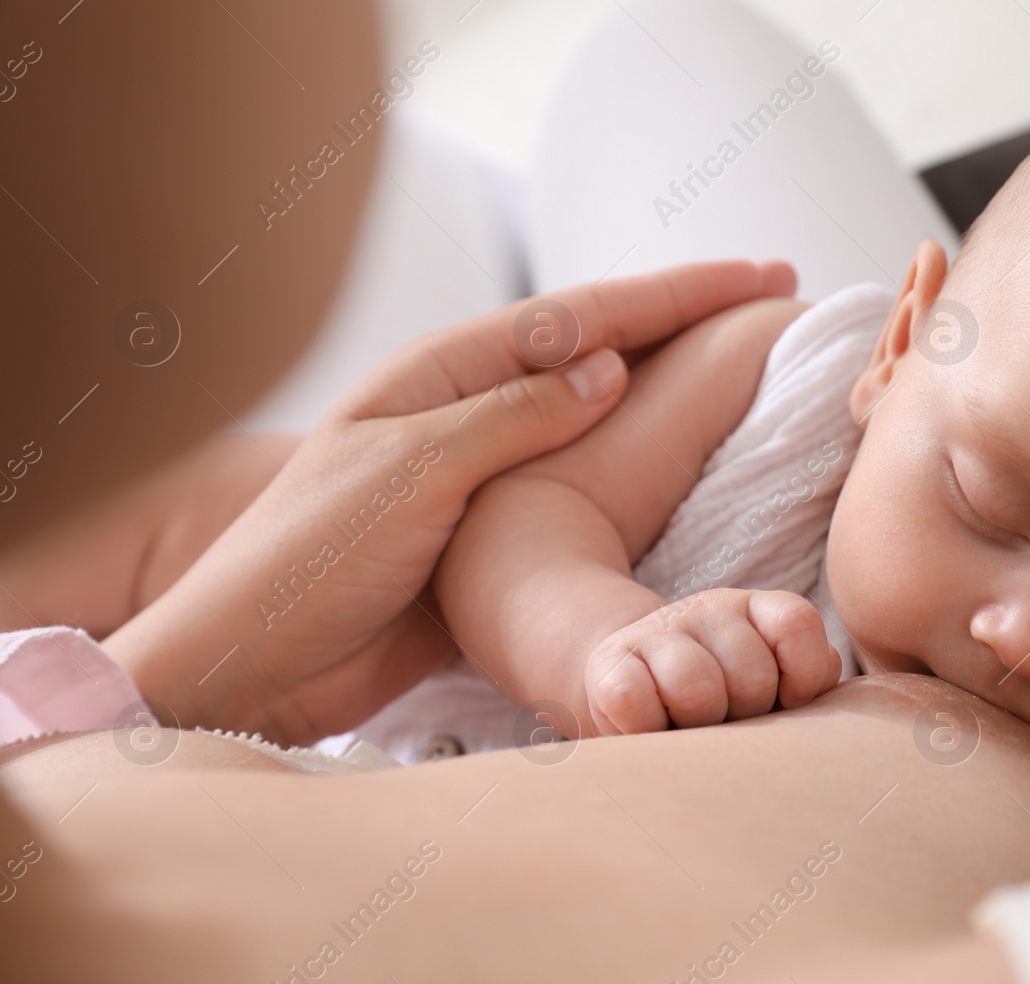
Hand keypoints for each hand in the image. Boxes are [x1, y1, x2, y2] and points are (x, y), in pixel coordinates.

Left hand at [103, 260, 797, 745]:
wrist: (255, 660)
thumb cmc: (305, 562)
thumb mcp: (408, 474)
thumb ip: (509, 417)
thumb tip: (607, 369)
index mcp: (442, 374)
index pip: (580, 317)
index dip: (675, 294)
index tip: (757, 276)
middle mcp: (467, 406)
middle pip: (596, 343)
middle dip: (686, 315)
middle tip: (774, 294)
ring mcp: (483, 464)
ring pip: (596, 405)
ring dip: (670, 375)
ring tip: (744, 357)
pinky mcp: (489, 525)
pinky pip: (580, 472)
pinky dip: (637, 448)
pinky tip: (677, 449)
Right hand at [584, 588, 842, 733]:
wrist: (632, 687)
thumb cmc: (722, 702)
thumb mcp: (773, 686)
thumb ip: (809, 680)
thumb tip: (828, 684)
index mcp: (757, 611)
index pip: (798, 624)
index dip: (803, 676)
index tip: (786, 705)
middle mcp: (709, 609)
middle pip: (752, 674)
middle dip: (747, 715)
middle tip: (730, 724)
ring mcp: (656, 631)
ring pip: (697, 688)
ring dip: (700, 726)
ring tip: (693, 731)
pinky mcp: (608, 665)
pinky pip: (636, 702)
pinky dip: (647, 729)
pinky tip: (652, 730)